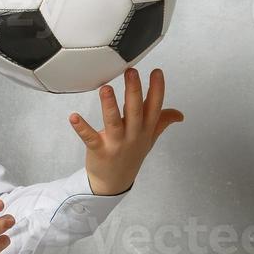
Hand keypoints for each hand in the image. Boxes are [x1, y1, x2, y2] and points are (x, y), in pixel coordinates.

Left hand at [69, 67, 184, 195]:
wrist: (114, 182)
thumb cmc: (131, 156)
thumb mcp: (150, 139)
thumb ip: (162, 122)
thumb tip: (179, 114)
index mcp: (146, 129)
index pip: (154, 107)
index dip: (157, 89)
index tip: (156, 72)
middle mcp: (133, 135)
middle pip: (135, 111)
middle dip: (134, 91)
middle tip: (131, 71)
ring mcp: (116, 143)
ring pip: (113, 122)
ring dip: (109, 105)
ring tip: (105, 89)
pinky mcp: (99, 150)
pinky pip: (90, 137)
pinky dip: (82, 128)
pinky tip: (73, 117)